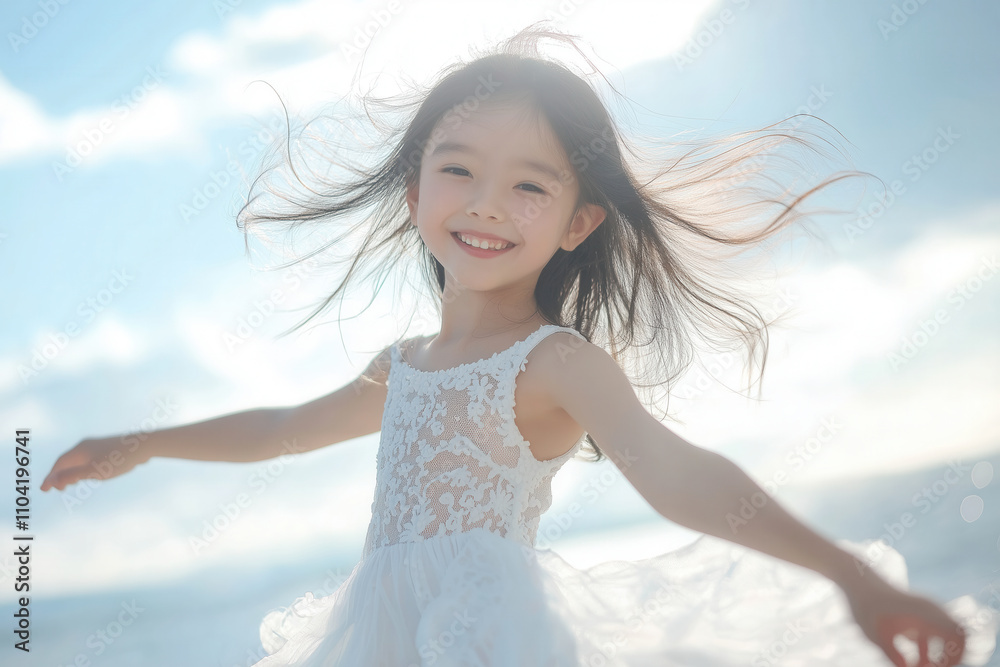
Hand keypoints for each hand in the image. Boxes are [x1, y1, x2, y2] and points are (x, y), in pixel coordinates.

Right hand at [41, 436, 149, 491]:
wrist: (143, 446)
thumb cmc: (117, 459)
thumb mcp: (92, 471)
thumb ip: (72, 476)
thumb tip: (52, 481)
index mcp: (79, 449)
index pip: (59, 464)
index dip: (51, 477)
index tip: (44, 490)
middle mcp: (86, 445)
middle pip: (67, 461)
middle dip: (59, 475)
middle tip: (54, 489)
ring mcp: (97, 446)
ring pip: (78, 460)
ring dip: (70, 472)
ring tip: (68, 484)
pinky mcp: (107, 448)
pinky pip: (88, 460)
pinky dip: (81, 469)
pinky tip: (89, 475)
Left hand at [845, 575, 967, 666]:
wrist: (858, 581)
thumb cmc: (865, 606)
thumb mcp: (876, 635)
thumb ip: (892, 656)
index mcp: (924, 613)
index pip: (958, 635)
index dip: (953, 656)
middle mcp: (930, 611)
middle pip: (959, 637)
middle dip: (950, 658)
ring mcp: (926, 613)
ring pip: (946, 639)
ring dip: (938, 656)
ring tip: (918, 666)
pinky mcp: (918, 616)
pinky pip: (933, 637)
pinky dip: (928, 651)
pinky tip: (911, 662)